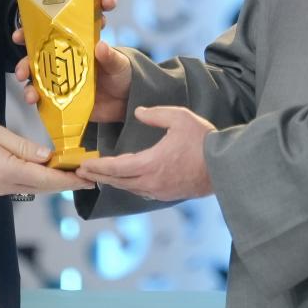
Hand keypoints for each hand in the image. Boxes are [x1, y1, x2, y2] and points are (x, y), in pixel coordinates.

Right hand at [0, 116, 85, 196]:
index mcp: (5, 171)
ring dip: (52, 183)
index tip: (87, 179)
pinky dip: (37, 180)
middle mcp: (3, 186)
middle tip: (87, 178)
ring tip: (71, 174)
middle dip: (65, 183)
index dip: (68, 180)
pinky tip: (46, 173)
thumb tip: (47, 157)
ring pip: (33, 188)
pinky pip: (21, 186)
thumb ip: (24, 147)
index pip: (45, 179)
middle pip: (42, 188)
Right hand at [17, 37, 131, 122]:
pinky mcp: (60, 97)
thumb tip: (101, 45)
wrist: (127, 102)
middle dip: (24, 54)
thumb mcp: (119, 62)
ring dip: (26, 75)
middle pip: (36, 53)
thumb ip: (110, 56)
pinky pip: (42, 96)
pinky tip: (33, 99)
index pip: (52, 31)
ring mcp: (60, 78)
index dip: (35, 27)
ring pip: (35, 74)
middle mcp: (64, 59)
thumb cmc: (122, 74)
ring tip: (25, 82)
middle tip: (20, 58)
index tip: (23, 30)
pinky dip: (34, 97)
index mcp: (76, 44)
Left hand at [76, 106, 214, 201]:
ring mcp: (159, 191)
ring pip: (128, 188)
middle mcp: (151, 182)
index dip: (97, 166)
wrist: (225, 166)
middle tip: (82, 172)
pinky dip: (128, 186)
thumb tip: (139, 112)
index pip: (115, 167)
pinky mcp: (168, 195)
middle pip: (117, 181)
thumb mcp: (179, 118)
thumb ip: (155, 114)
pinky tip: (125, 181)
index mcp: (150, 164)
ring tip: (100, 175)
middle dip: (98, 175)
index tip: (83, 165)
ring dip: (112, 181)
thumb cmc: (203, 141)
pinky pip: (141, 192)